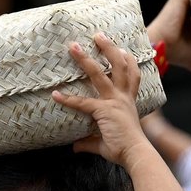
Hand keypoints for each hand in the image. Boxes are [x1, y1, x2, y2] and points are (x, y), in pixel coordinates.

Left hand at [52, 33, 147, 168]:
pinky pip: (82, 103)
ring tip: (75, 47)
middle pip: (119, 65)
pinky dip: (68, 99)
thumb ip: (89, 141)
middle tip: (97, 35)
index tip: (123, 49)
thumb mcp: (105, 143)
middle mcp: (123, 97)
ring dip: (86, 59)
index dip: (129, 61)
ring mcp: (114, 102)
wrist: (135, 155)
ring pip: (100, 74)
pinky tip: (56, 95)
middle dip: (108, 48)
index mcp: (128, 101)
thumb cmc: (124, 150)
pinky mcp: (103, 111)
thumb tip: (75, 146)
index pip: (132, 75)